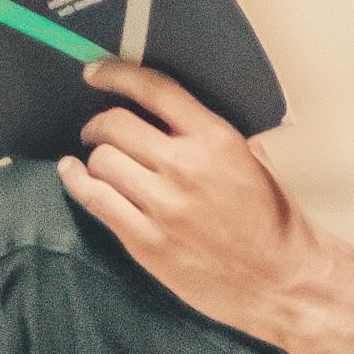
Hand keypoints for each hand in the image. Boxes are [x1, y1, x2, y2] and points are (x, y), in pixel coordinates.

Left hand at [56, 60, 326, 342]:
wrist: (281, 281)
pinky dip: (77, 182)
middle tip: (96, 130)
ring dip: (93, 157)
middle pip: (116, 124)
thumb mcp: (253, 161)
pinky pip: (95, 200)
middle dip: (99, 123)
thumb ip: (212, 136)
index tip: (95, 72)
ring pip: (101, 161)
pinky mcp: (147, 241)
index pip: (153, 91)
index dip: (116, 75)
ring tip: (95, 161)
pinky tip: (73, 174)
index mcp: (216, 139)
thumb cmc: (272, 222)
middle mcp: (186, 167)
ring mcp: (164, 206)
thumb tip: (170, 115)